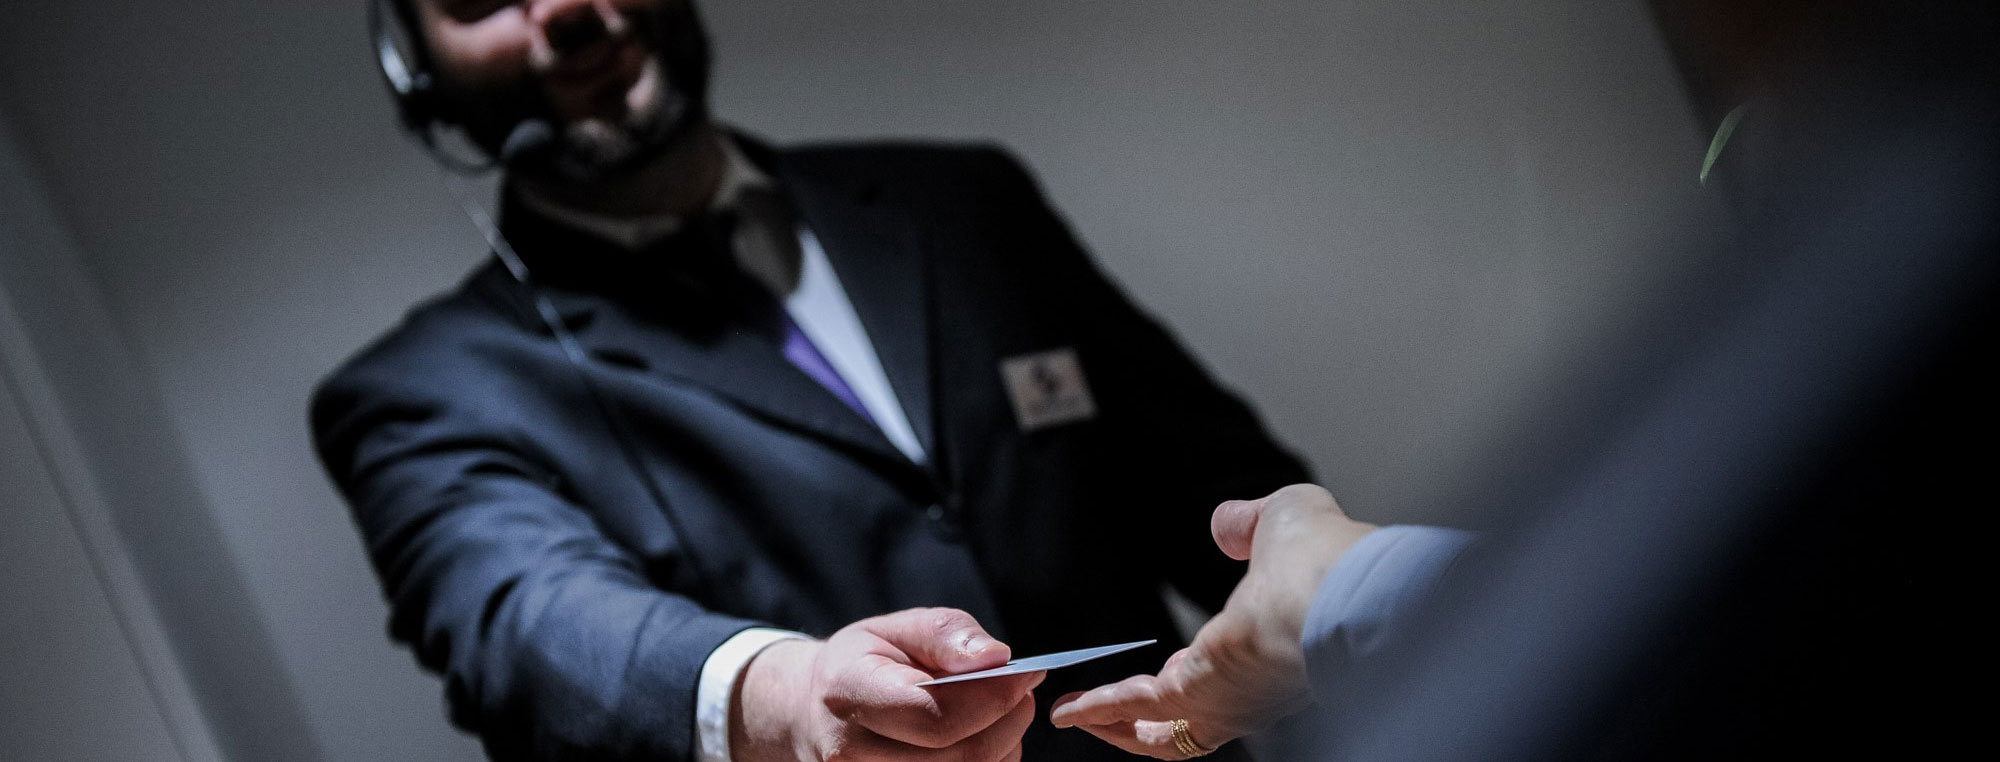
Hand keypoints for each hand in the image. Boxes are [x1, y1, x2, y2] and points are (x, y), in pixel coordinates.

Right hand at [732, 608, 1043, 761]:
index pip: (934, 715)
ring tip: (998, 713)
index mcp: (847, 692)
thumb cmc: (864, 664)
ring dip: (1002, 746)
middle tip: (1023, 690)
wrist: (814, 713)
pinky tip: (980, 739)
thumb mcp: (896, 629)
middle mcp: (848, 752)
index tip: (1024, 672)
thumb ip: (945, 634)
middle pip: (959, 757)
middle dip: (1007, 721)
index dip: (992, 698)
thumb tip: (997, 657)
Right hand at [1050, 484, 1374, 757]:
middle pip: (1188, 722)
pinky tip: (1069, 708)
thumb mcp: (1280, 519)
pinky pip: (1140, 711)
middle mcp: (1250, 689)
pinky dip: (1101, 710)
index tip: (1163, 670)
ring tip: (1069, 713)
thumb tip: (1227, 523)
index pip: (1223, 677)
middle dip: (1140, 718)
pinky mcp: (1200, 696)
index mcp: (1270, 651)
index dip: (1189, 674)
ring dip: (1111, 721)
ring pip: (1160, 731)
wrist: (1340, 589)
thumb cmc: (1327, 557)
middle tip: (1096, 711)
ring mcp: (1226, 701)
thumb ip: (1248, 523)